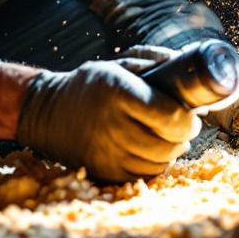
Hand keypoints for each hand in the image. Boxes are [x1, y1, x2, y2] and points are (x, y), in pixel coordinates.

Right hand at [17, 60, 201, 181]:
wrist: (47, 113)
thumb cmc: (90, 86)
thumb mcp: (119, 64)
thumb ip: (155, 62)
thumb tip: (189, 72)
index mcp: (119, 93)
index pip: (170, 116)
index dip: (188, 120)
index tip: (191, 116)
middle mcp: (113, 125)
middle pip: (170, 143)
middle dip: (183, 136)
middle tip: (182, 127)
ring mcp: (107, 153)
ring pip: (160, 162)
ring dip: (170, 151)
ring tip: (165, 138)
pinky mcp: (104, 172)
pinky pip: (144, 175)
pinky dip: (153, 164)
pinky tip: (149, 150)